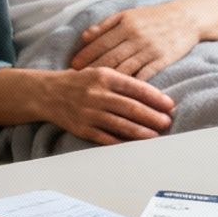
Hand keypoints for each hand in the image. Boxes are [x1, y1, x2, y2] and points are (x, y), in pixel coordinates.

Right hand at [37, 67, 174, 145]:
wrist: (48, 94)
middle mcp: (96, 94)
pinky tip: (134, 144)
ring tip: (156, 135)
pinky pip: (106, 138)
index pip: (135, 87)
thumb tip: (152, 95)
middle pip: (131, 108)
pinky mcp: (83, 129)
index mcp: (104, 76)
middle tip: (167, 121)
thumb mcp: (100, 73)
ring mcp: (89, 113)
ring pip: (121, 124)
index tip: (169, 105)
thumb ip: (123, 82)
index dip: (155, 98)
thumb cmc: (80, 82)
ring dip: (141, 132)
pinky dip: (122, 142)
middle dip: (152, 116)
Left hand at [69, 2, 200, 80]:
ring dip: (108, 80)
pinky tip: (120, 94)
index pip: (100, 42)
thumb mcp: (129, 14)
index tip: (72, 66)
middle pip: (110, 57)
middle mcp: (136, 37)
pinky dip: (131, 85)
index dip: (85, 55)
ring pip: (125, 68)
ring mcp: (150, 50)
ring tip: (95, 90)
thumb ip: (106, 25)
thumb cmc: (154, 16)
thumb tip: (84, 36)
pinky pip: (144, 75)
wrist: (187, 18)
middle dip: (92, 70)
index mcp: (126, 24)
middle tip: (78, 81)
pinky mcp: (162, 60)